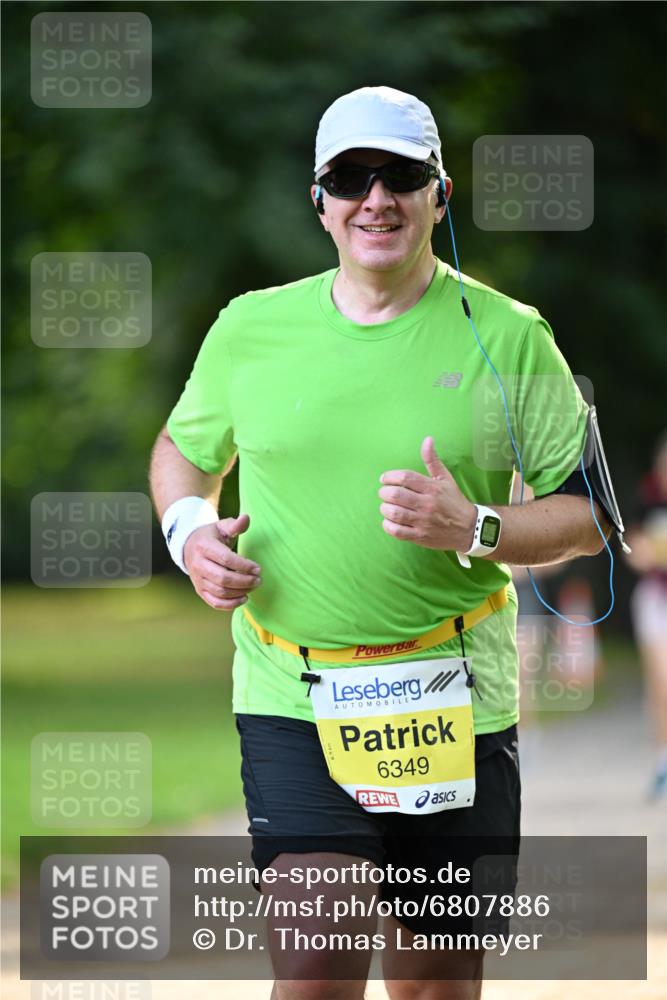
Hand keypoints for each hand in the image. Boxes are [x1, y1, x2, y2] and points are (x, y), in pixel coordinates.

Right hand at [183, 513, 261, 609]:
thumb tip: (246, 518)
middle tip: (259, 579)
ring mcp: (198, 579)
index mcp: (204, 547)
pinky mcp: (200, 590)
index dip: (244, 566)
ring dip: (240, 592)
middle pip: (223, 578)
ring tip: (254, 586)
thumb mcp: (222, 527)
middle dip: (244, 581)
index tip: (258, 568)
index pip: (226, 559)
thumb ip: (235, 525)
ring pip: (220, 592)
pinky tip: (244, 598)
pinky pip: (214, 602)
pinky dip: (230, 604)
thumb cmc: (211, 536)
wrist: (189, 547)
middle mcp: (198, 564)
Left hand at [378, 436, 476, 550]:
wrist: (470, 528)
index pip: (405, 477)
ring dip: (385, 508)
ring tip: (387, 506)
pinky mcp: (420, 536)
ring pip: (394, 513)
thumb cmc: (454, 501)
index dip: (389, 476)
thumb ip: (433, 460)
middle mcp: (427, 504)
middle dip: (384, 492)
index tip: (384, 479)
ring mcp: (423, 521)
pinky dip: (388, 525)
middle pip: (395, 494)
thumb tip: (427, 439)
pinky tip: (390, 521)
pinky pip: (396, 531)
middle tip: (385, 493)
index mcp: (432, 488)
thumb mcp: (446, 479)